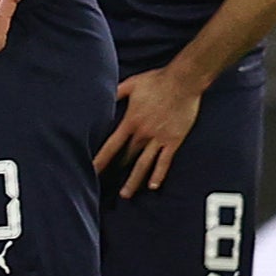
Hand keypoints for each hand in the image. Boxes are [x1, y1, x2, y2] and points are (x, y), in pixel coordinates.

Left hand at [98, 64, 204, 196]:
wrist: (183, 81)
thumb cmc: (156, 81)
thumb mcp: (130, 85)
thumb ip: (115, 93)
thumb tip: (102, 95)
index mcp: (130, 121)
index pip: (111, 145)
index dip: (101, 159)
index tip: (91, 170)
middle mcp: (143, 133)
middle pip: (126, 157)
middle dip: (114, 172)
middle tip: (103, 186)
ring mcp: (159, 138)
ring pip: (144, 164)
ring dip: (134, 180)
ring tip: (125, 194)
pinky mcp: (174, 140)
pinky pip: (165, 161)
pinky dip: (159, 174)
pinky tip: (153, 186)